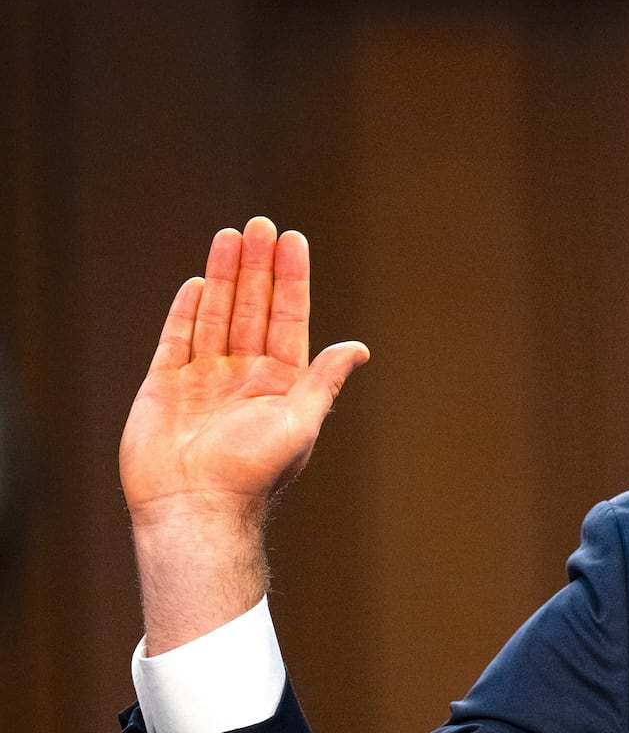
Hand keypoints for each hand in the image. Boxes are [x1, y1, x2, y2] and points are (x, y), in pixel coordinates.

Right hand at [121, 216, 367, 652]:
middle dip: (256, 266)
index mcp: (280, 383)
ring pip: (215, 315)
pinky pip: (176, 340)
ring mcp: (203, 379)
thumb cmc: (255, 473)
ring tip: (231, 235)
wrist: (197, 508)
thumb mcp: (300, 423)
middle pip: (251, 308)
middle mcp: (243, 375)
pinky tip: (197, 282)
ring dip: (223, 276)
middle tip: (261, 223)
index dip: (290, 279)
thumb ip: (324, 380)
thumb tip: (359, 348)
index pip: (287, 317)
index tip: (293, 240)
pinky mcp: (165, 387)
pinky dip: (187, 311)